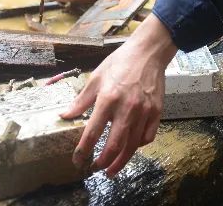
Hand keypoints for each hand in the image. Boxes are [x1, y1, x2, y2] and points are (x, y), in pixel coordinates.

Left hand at [60, 14, 177, 176]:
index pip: (93, 132)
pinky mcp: (156, 111)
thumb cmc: (120, 62)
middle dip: (103, 161)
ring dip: (121, 161)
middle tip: (96, 168)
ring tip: (112, 170)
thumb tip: (65, 115)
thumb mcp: (96, 77)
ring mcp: (144, 111)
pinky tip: (131, 147)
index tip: (77, 160)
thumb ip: (81, 100)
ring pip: (132, 145)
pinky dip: (138, 146)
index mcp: (108, 99)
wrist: (149, 52)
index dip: (83, 150)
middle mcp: (127, 108)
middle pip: (115, 145)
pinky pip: (148, 136)